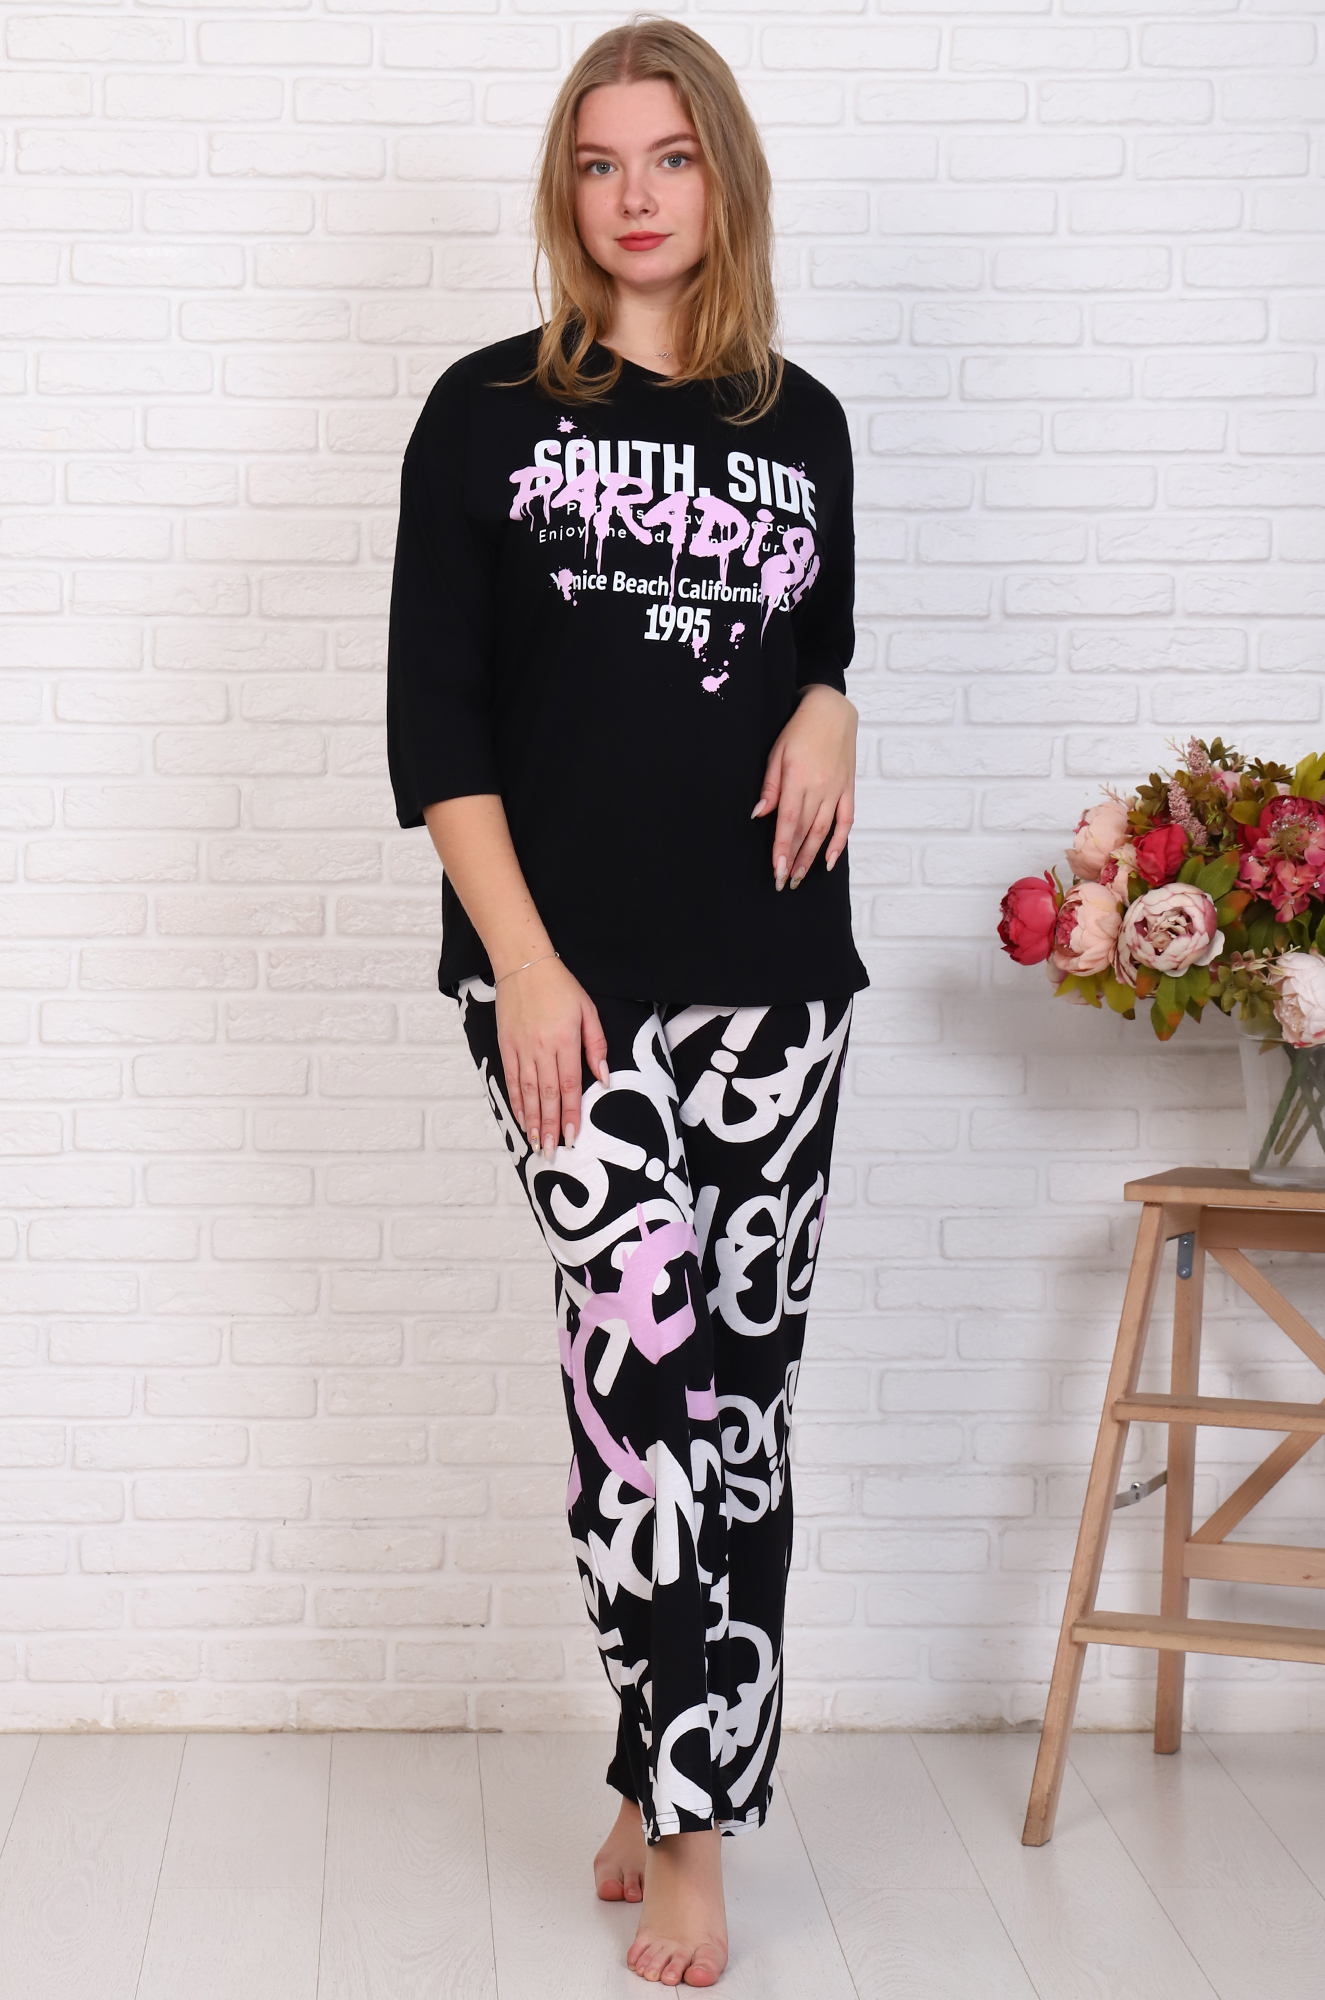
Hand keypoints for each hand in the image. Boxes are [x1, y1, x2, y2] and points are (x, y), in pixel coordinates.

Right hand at [494, 954, 608, 1161]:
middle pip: (547, 1095)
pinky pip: (511, 1079)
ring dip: (532, 1120)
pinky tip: (520, 1117)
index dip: (570, 1114)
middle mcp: (541, 1048)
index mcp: (565, 1041)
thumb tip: (604, 1079)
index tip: (572, 1137)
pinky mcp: (506, 1046)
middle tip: (550, 1152)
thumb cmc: (561, 987)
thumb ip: (597, 1046)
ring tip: (535, 1143)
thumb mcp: (588, 1011)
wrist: (524, 965)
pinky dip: (516, 1101)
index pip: (569, 1086)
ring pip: (527, 1092)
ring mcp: (521, 1048)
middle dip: (549, 1126)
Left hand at [751, 683, 856, 890]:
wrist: (831, 710)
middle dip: (794, 859)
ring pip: (823, 830)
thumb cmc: (799, 729)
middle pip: (805, 831)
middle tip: (784, 882)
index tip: (777, 870)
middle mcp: (819, 787)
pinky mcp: (848, 788)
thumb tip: (758, 815)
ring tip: (801, 877)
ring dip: (811, 856)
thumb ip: (769, 787)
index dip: (782, 848)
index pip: (788, 822)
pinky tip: (829, 860)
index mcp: (797, 779)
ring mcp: (836, 789)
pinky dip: (838, 842)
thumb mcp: (776, 753)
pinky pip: (846, 820)